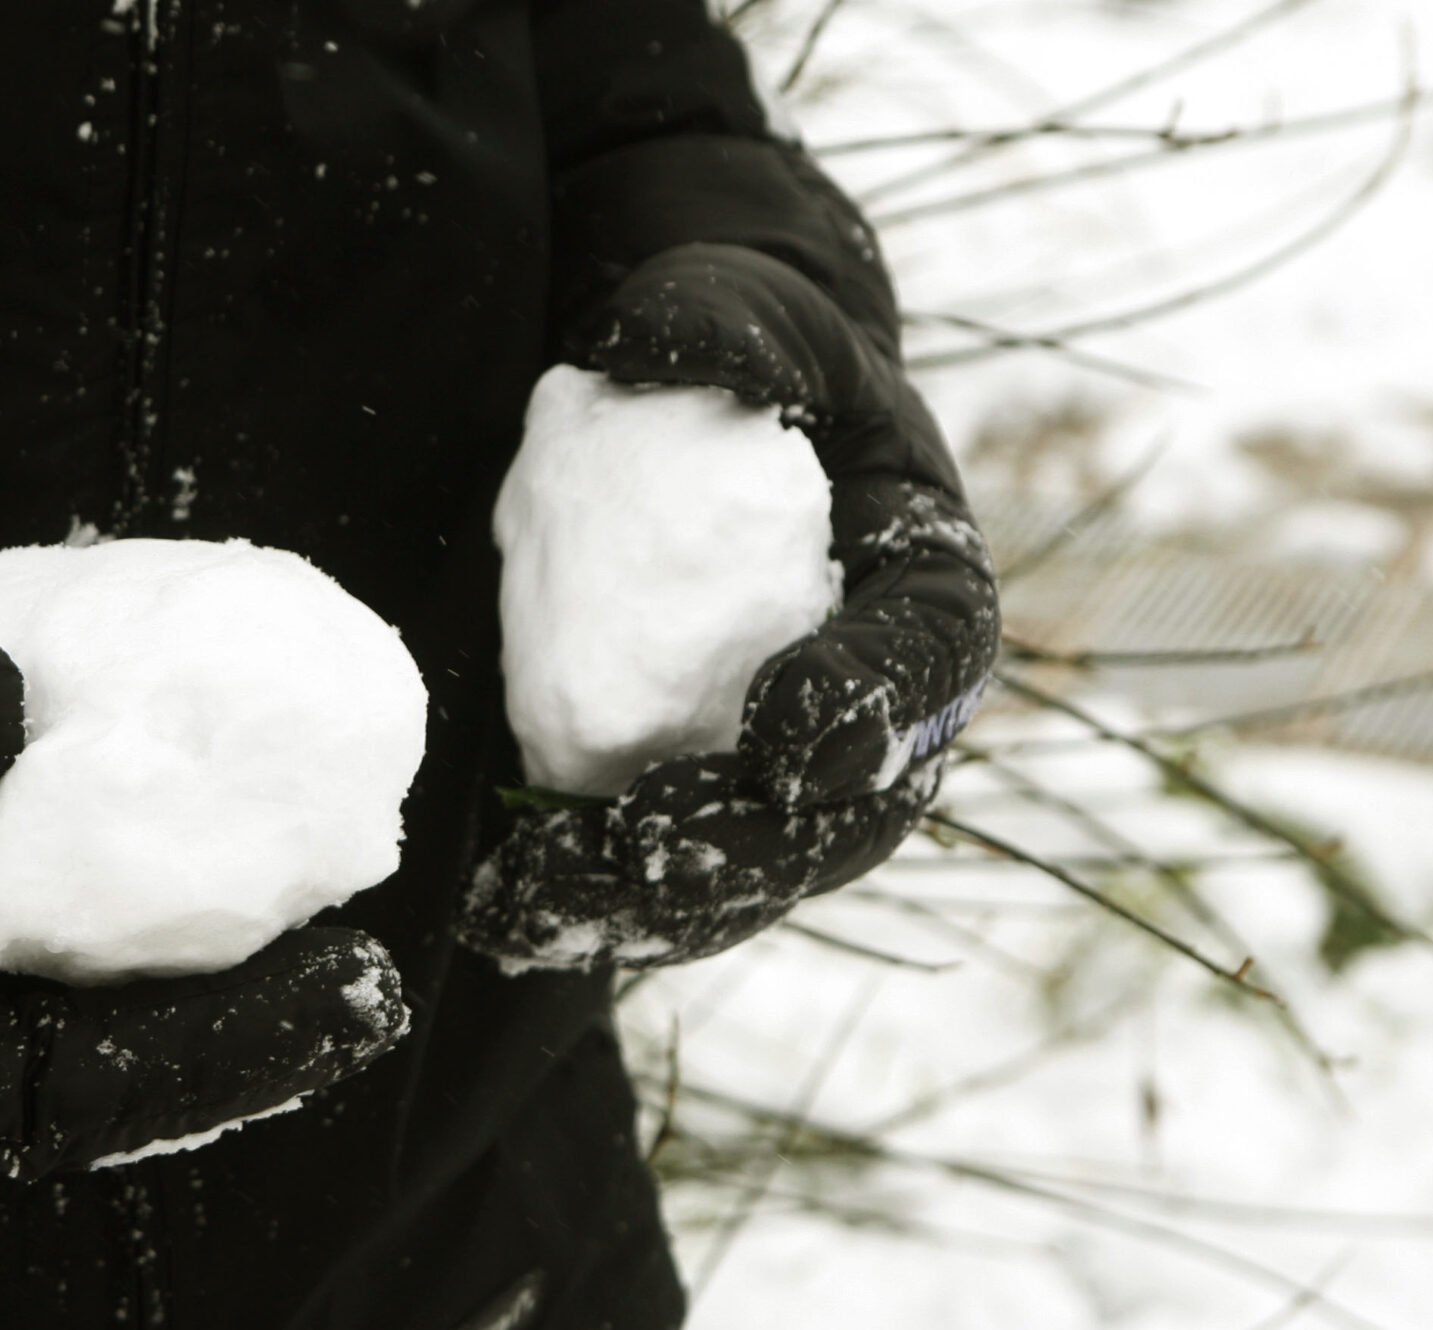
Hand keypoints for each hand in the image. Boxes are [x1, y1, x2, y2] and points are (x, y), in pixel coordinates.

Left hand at [458, 243, 997, 969]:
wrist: (688, 416)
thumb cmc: (738, 360)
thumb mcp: (744, 315)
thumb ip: (727, 325)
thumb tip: (671, 342)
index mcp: (923, 587)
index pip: (928, 660)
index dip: (871, 702)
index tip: (784, 720)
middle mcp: (879, 707)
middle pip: (844, 813)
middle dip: (748, 849)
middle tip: (643, 844)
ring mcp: (789, 775)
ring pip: (750, 875)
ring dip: (654, 907)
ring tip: (545, 902)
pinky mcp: (698, 799)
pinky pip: (665, 880)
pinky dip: (592, 907)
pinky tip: (504, 912)